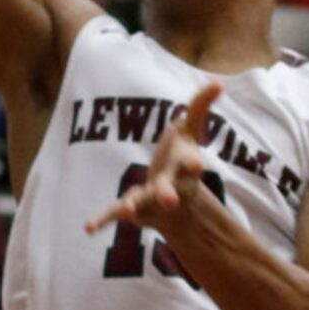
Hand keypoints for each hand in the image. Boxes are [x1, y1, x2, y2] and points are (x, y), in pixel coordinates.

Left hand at [85, 82, 221, 237]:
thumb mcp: (190, 130)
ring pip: (142, 203)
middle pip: (169, 191)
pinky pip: (115, 214)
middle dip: (168, 195)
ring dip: (133, 206)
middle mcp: (170, 188)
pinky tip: (89, 228)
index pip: (190, 165)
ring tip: (126, 211)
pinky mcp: (133, 210)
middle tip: (170, 201)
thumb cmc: (181, 157)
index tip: (198, 166)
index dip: (193, 164)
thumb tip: (218, 82)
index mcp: (183, 168)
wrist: (176, 204)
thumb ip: (200, 106)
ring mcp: (150, 201)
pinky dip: (103, 220)